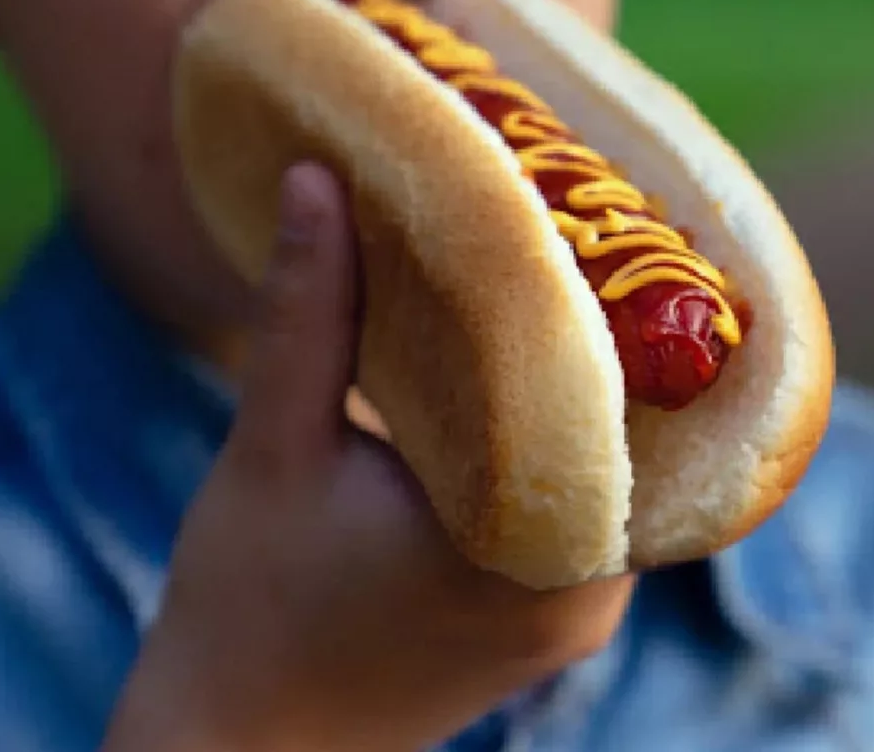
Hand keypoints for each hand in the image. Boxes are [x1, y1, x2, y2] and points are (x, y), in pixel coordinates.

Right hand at [102, 164, 634, 751]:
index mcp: (538, 558)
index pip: (628, 404)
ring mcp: (578, 611)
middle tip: (581, 225)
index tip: (607, 217)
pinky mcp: (550, 612)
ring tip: (556, 280)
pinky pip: (585, 499)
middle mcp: (589, 595)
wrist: (239, 746)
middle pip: (634, 431)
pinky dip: (559, 433)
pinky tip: (524, 371)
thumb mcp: (273, 446)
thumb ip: (307, 310)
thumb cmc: (245, 609)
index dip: (623, 307)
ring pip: (614, 464)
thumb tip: (318, 178)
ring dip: (582, 381)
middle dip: (603, 331)